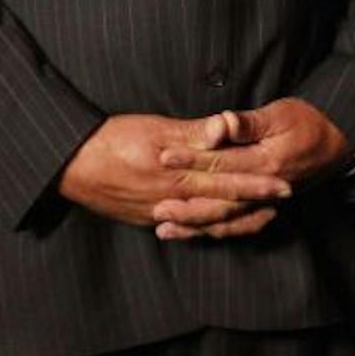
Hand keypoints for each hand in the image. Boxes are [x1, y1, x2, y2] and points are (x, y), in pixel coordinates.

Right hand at [59, 112, 291, 234]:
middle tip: (285, 199)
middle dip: (255, 202)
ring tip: (262, 216)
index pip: (226, 179)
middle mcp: (173, 198)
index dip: (257, 182)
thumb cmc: (110, 139)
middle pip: (223, 203)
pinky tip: (217, 227)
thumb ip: (191, 132)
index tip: (283, 183)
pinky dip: (206, 228)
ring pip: (207, 220)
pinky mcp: (147, 218)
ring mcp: (160, 212)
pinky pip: (186, 227)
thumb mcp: (152, 128)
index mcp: (177, 173)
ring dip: (237, 219)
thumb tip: (224, 130)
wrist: (69, 165)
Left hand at [154, 97, 352, 239]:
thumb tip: (224, 122)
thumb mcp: (280, 115)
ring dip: (195, 226)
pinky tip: (195, 234)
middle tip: (154, 207)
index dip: (190, 160)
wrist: (339, 142)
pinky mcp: (265, 206)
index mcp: (264, 163)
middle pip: (218, 202)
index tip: (163, 157)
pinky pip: (239, 226)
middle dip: (185, 207)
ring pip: (226, 221)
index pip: (219, 163)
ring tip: (165, 229)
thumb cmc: (308, 122)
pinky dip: (215, 232)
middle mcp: (264, 189)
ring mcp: (265, 201)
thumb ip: (249, 123)